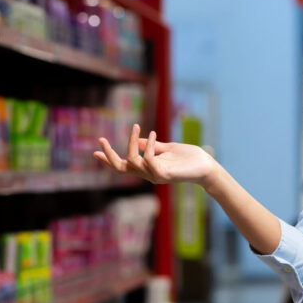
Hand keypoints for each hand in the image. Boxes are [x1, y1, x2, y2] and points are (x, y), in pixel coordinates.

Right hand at [93, 124, 218, 185]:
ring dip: (132, 142)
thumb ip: (153, 146)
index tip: (95, 152)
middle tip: (101, 140)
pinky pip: (149, 160)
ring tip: (136, 127)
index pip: (124, 166)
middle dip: (110, 155)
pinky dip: (149, 146)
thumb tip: (139, 140)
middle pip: (122, 168)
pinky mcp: (164, 175)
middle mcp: (149, 174)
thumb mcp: (168, 148)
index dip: (109, 159)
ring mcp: (156, 175)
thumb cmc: (190, 158)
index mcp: (148, 168)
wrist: (207, 166)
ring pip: (133, 161)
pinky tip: (154, 134)